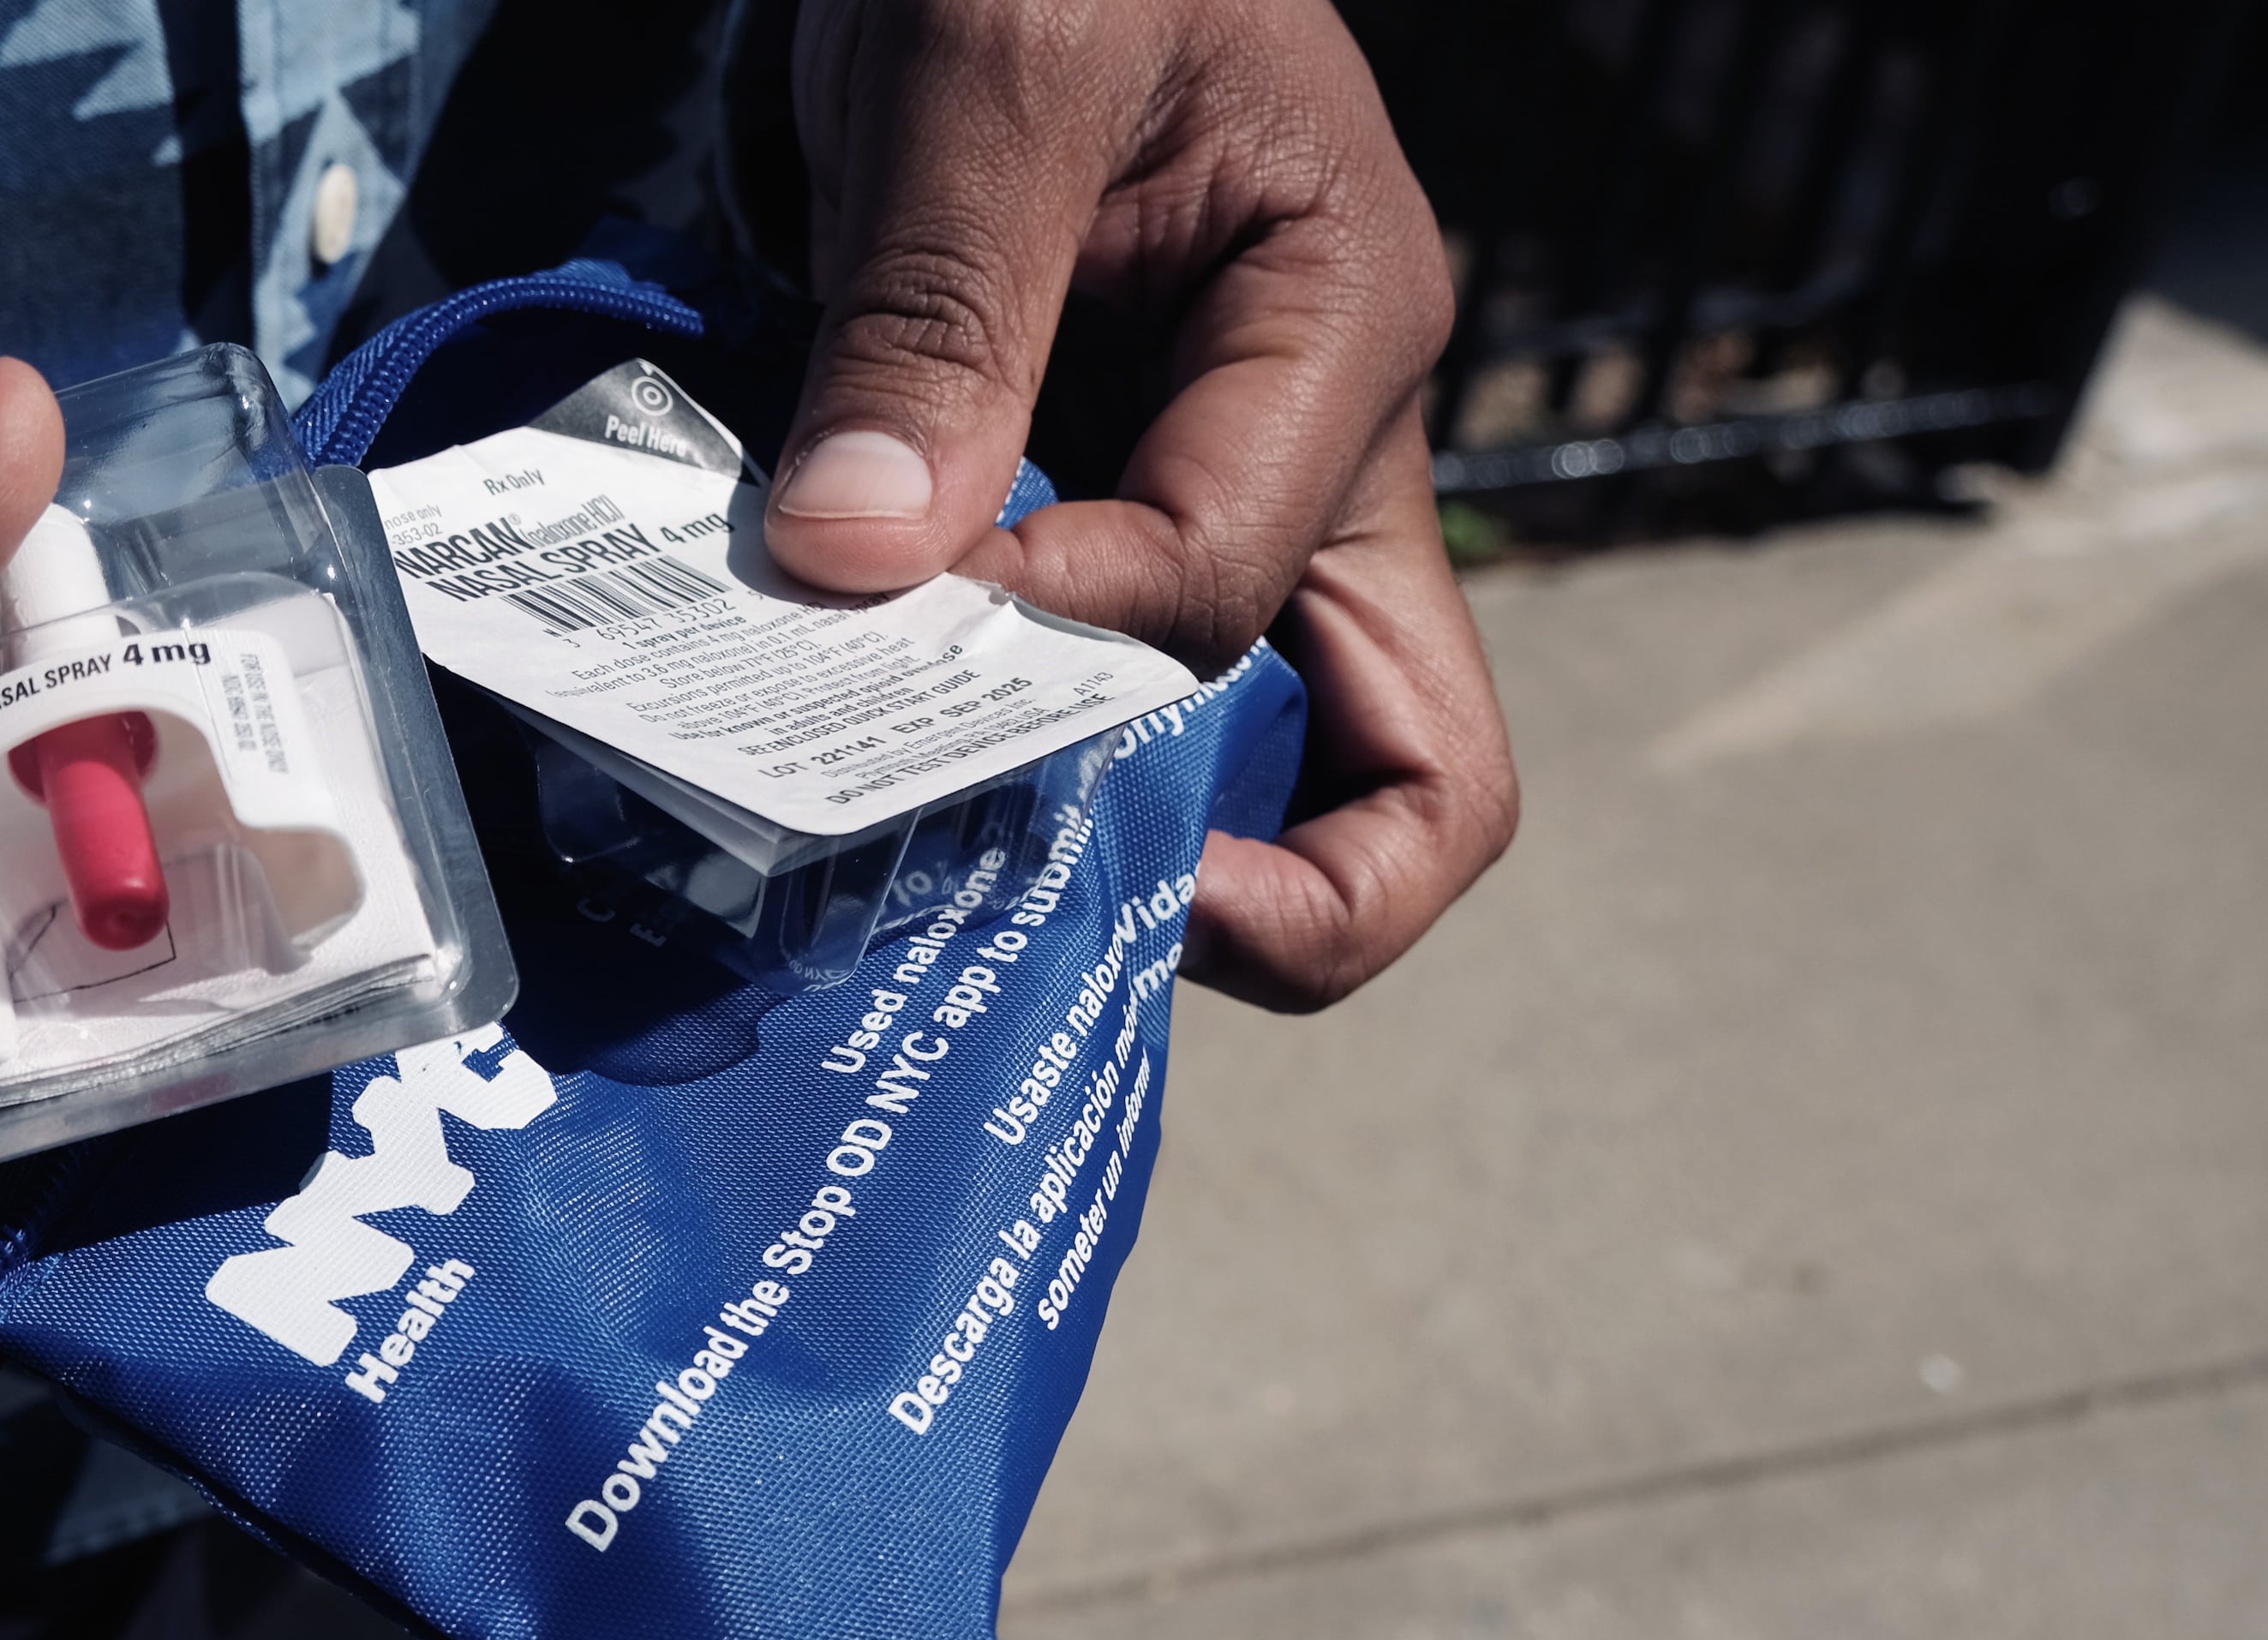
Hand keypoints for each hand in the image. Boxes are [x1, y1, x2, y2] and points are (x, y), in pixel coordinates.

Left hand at [755, 0, 1516, 1008]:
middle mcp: (1317, 446)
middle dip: (1253, 898)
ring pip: (1259, 759)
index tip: (873, 592)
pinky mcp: (1106, 495)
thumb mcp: (990, 61)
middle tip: (1043, 926)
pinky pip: (1102, 687)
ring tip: (928, 870)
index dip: (1046, 639)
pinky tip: (868, 759)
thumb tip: (863, 561)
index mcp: (1345, 330)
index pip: (1218, 592)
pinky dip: (1007, 751)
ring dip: (1111, 840)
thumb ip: (937, 311)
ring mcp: (1224, 486)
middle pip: (1404, 770)